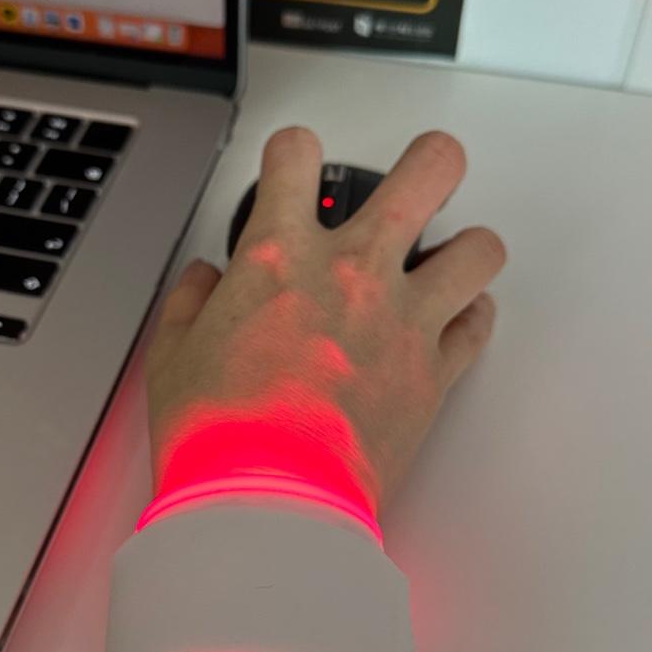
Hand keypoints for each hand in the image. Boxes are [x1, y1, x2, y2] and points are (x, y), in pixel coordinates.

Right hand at [145, 128, 505, 523]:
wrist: (266, 501)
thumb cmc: (218, 435)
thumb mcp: (172, 355)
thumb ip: (192, 302)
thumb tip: (206, 280)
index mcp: (280, 256)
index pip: (297, 154)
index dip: (295, 150)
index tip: (296, 162)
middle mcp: (352, 272)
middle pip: (428, 172)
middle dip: (432, 160)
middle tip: (426, 168)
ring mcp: (403, 319)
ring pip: (478, 248)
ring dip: (468, 245)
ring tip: (454, 252)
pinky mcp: (433, 373)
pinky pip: (477, 326)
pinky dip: (471, 318)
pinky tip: (455, 320)